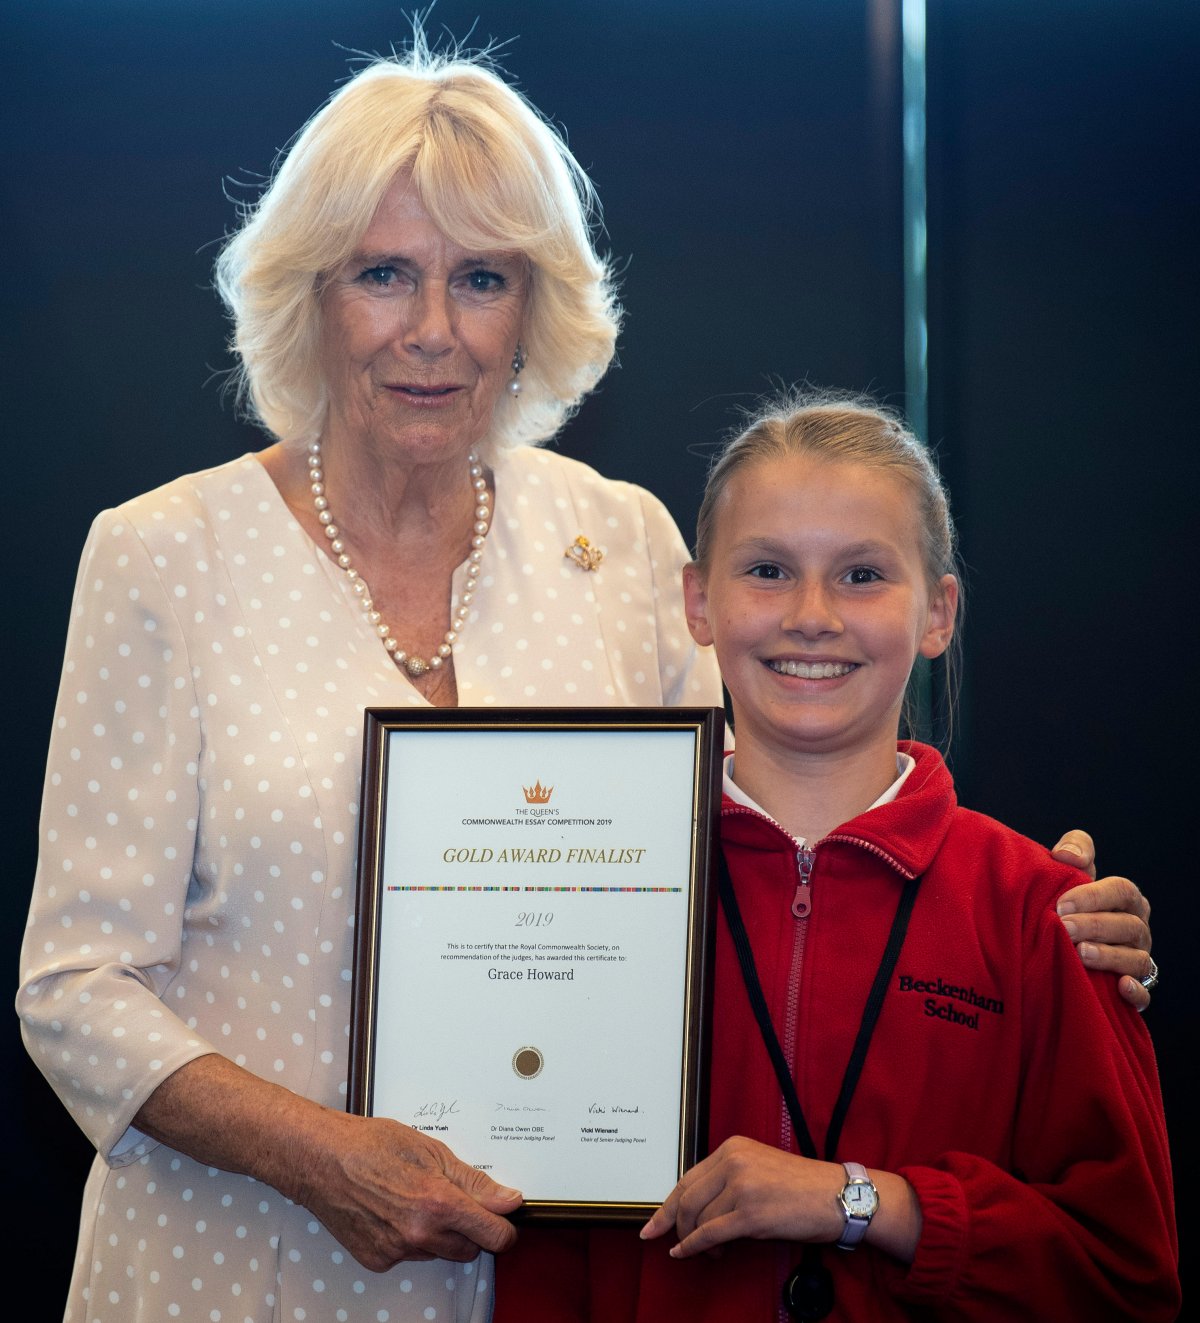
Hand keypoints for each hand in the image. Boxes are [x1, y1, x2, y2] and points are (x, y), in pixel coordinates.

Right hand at [295, 1109, 522, 1270]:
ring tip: (416, 1198)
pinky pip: (410, 1255)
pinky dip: (411, 1238)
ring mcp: (397, 1251)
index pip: (493, 1236)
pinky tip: (394, 1210)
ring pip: (439, 1252)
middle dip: (471, 1229)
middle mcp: (420, 1234)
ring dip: (440, 1233)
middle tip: (454, 1199)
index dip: (505, 1229)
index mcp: (439, 1203)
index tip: (506, 1220)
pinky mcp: (378, 1260)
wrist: (322, 1159)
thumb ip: (474, 1182)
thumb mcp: (432, 1151)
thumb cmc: (374, 1145)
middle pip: (469, 1250)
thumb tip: (509, 1201)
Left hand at [640, 1137, 843, 1257]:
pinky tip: (689, 1254)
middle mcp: (733, 1161)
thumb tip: (693, 1208)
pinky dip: (694, 1248)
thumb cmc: (801, 1187)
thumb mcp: (757, 1168)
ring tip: (711, 1251)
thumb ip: (726, 1179)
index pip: (687, 1179)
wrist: (837, 1196)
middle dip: (674, 1226)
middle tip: (672, 1243)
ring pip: (697, 1220)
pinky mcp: (751, 1213)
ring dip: (696, 1241)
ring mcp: (741, 1186)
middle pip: (686, 1200)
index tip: (653, 1225)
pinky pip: (710, 1234)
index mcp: (732, 1147)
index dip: (667, 1206)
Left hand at [1053, 831, 1153, 1011]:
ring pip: (1136, 959)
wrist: (1058, 944)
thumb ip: (1073, 852)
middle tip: (1064, 927)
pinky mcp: (1135, 990)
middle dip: (1095, 925)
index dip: (1094, 896)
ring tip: (1080, 953)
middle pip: (1128, 925)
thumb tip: (1067, 855)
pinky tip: (1119, 988)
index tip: (1062, 903)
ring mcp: (1137, 960)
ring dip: (1109, 956)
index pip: (1121, 890)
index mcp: (1125, 899)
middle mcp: (1137, 929)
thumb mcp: (1070, 873)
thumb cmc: (1068, 904)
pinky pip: (1144, 995)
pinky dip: (1135, 993)